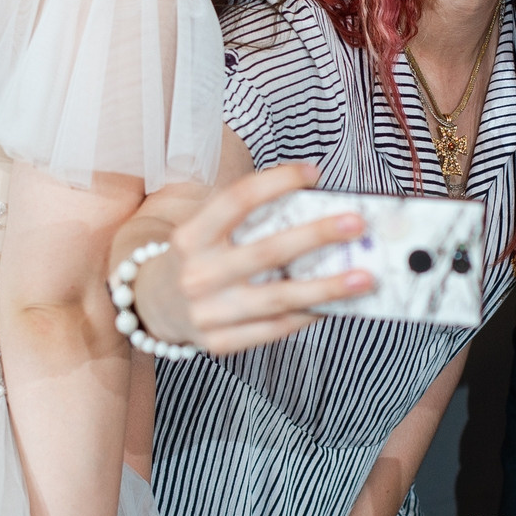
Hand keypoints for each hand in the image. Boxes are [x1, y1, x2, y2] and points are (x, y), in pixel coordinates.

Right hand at [134, 163, 374, 355]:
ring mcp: (207, 312)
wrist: (151, 306)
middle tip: (356, 224)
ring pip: (278, 298)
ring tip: (365, 277)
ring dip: (327, 288)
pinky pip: (274, 329)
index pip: (237, 200)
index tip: (315, 172)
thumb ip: (248, 221)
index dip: (277, 182)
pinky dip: (307, 316)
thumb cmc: (196, 258)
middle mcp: (196, 274)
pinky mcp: (220, 342)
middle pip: (266, 251)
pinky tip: (335, 305)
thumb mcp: (205, 231)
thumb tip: (317, 211)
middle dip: (316, 235)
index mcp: (191, 236)